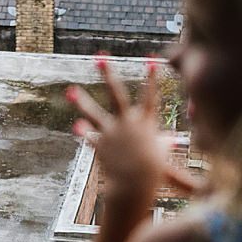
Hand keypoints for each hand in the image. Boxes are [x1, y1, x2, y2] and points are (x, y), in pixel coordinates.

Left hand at [70, 58, 192, 205]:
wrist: (136, 183)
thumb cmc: (153, 171)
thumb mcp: (161, 155)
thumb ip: (164, 145)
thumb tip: (171, 141)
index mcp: (145, 123)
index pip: (150, 97)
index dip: (152, 78)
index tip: (152, 60)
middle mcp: (127, 124)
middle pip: (116, 94)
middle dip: (108, 75)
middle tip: (100, 57)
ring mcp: (112, 133)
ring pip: (95, 113)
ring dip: (82, 102)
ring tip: (70, 91)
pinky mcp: (101, 145)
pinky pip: (91, 137)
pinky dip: (85, 133)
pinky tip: (76, 127)